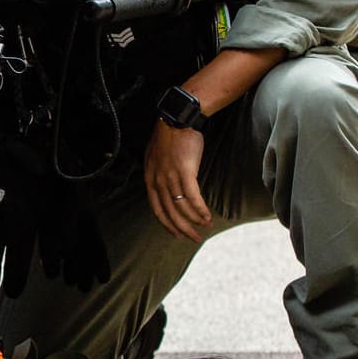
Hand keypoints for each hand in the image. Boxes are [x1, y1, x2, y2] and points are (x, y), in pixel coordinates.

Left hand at [144, 122, 213, 240]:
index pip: (156, 208)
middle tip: (193, 238)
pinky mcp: (185, 172)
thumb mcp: (155, 157)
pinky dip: (200, 209)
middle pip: (170, 212)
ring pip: (182, 207)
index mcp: (150, 178)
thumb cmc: (169, 136)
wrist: (177, 120)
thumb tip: (165, 186)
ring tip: (205, 227)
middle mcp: (158, 181)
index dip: (167, 223)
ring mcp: (171, 177)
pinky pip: (193, 197)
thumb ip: (158, 174)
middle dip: (182, 228)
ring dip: (195, 220)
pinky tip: (207, 217)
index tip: (175, 233)